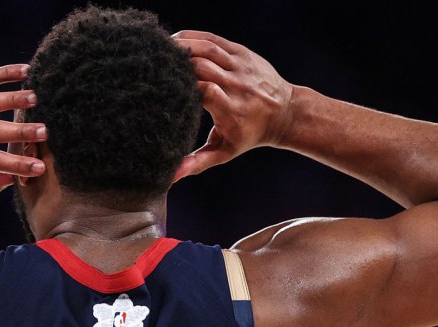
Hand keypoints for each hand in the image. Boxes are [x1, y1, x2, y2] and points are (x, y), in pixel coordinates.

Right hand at [171, 31, 293, 182]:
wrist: (284, 112)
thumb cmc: (249, 135)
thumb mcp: (224, 152)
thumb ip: (197, 163)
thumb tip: (171, 177)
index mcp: (232, 111)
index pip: (206, 92)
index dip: (183, 88)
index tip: (161, 91)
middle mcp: (238, 86)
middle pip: (203, 67)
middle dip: (177, 64)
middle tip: (152, 67)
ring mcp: (241, 66)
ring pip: (207, 49)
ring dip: (182, 46)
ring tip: (159, 49)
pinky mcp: (242, 52)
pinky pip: (214, 40)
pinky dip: (193, 37)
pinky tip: (175, 40)